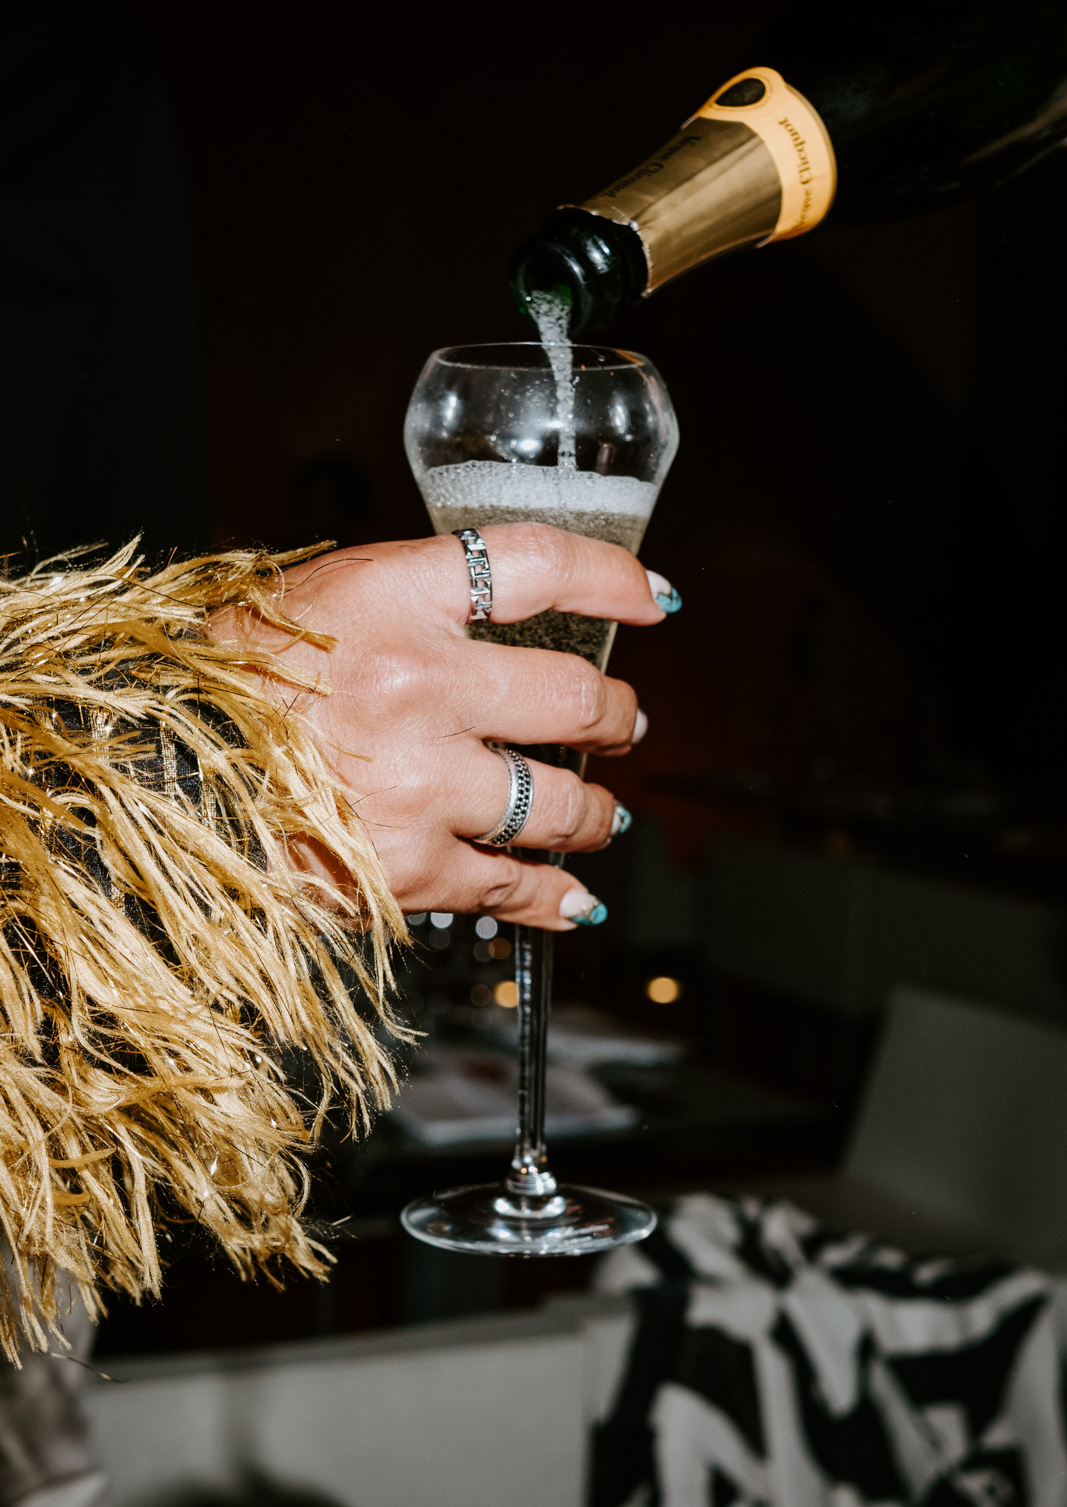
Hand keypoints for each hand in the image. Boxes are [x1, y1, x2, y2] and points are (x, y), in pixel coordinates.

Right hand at [207, 525, 673, 929]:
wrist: (147, 778)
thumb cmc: (220, 685)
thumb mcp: (311, 603)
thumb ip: (409, 602)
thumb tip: (504, 613)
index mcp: (392, 599)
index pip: (541, 565)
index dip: (615, 578)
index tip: (653, 599)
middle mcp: (419, 686)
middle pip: (575, 697)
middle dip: (617, 715)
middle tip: (622, 721)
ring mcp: (420, 784)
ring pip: (561, 804)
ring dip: (597, 812)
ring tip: (602, 814)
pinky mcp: (408, 869)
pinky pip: (514, 887)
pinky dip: (555, 896)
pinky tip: (574, 898)